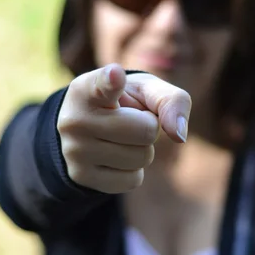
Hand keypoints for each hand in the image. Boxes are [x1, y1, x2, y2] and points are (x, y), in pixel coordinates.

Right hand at [57, 64, 191, 193]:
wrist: (83, 131)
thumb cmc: (123, 103)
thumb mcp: (145, 90)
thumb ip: (170, 100)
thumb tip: (179, 135)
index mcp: (87, 89)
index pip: (101, 84)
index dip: (111, 80)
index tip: (115, 74)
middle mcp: (75, 120)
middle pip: (146, 130)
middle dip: (150, 127)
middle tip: (130, 120)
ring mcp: (75, 151)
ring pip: (142, 158)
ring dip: (142, 149)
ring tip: (121, 138)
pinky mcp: (82, 177)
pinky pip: (132, 180)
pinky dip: (133, 170)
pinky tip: (115, 158)